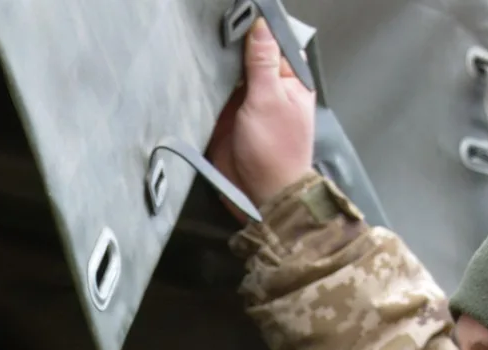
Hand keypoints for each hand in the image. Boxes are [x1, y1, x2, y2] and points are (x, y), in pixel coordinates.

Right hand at [205, 19, 316, 219]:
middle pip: (250, 54)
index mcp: (291, 80)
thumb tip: (261, 25)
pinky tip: (197, 73)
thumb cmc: (275, 153)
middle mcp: (269, 88)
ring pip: (230, 73)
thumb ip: (262, 61)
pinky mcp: (226, 117)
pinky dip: (206, 85)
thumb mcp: (269, 99)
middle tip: (216, 31)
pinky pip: (215, 94)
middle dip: (234, 45)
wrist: (259, 195)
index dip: (259, 28)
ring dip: (218, 65)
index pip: (276, 41)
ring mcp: (247, 103)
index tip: (239, 16)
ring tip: (204, 49)